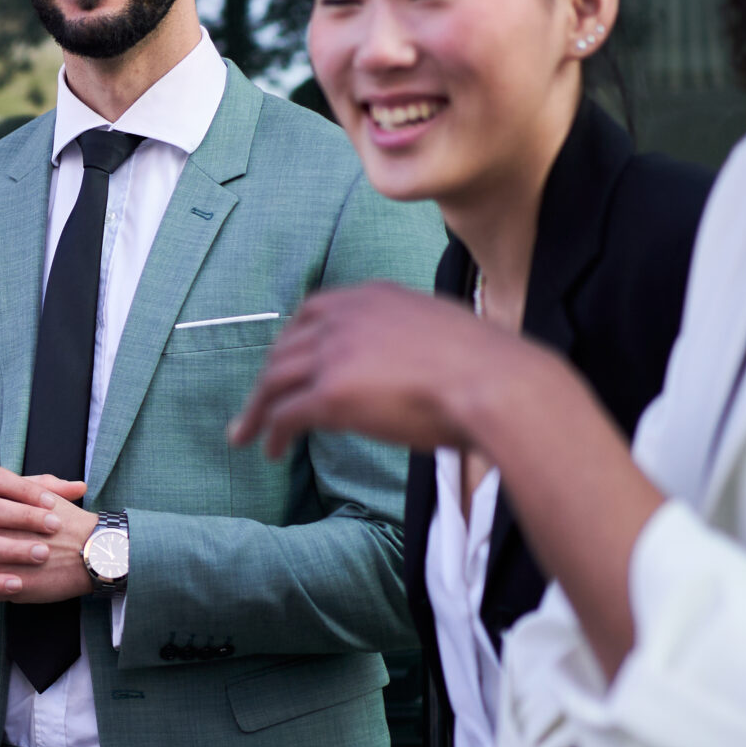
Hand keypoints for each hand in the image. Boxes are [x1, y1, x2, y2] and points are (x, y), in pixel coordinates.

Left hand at [228, 283, 540, 459]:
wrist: (498, 385)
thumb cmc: (489, 368)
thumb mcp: (442, 330)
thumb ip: (412, 338)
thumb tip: (412, 363)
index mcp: (373, 296)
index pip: (313, 310)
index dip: (293, 339)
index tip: (286, 360)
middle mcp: (345, 317)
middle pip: (285, 346)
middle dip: (268, 377)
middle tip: (258, 404)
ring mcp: (334, 353)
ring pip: (274, 380)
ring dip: (257, 409)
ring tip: (247, 434)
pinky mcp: (330, 394)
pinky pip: (285, 414)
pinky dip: (271, 432)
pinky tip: (273, 450)